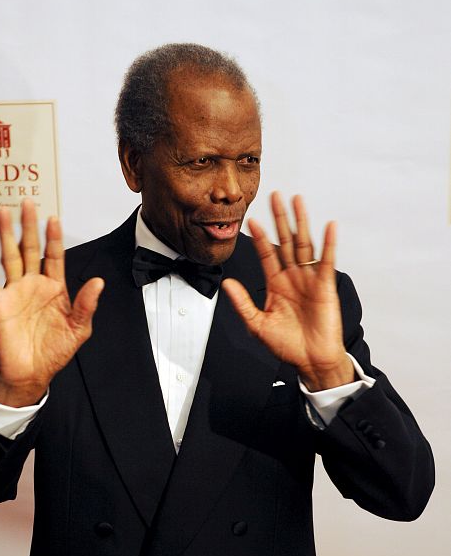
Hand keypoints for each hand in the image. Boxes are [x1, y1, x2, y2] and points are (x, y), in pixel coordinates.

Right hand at [0, 200, 103, 405]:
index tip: (54, 217)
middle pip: (31, 249)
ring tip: (2, 213)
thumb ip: (86, 305)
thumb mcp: (79, 329)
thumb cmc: (55, 351)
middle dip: (29, 226)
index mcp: (54, 288)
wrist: (33, 373)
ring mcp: (15, 292)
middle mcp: (34, 285)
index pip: (55, 256)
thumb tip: (98, 282)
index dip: (54, 237)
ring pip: (10, 258)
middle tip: (27, 202)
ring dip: (5, 236)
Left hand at [222, 192, 353, 390]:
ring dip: (301, 222)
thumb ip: (243, 303)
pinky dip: (328, 243)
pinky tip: (328, 226)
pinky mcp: (325, 285)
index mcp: (276, 284)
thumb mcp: (257, 324)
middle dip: (280, 218)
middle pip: (285, 241)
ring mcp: (309, 279)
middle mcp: (292, 277)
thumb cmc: (287, 345)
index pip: (266, 254)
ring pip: (304, 244)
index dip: (258, 237)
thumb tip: (227, 284)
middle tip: (274, 196)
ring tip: (297, 200)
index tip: (249, 219)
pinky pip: (326, 261)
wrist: (310, 360)